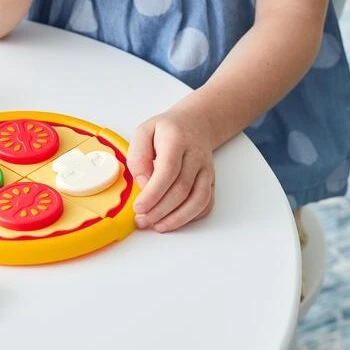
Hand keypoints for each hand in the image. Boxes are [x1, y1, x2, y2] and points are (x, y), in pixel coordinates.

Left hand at [127, 105, 215, 232]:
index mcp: (177, 140)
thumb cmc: (166, 130)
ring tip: (156, 225)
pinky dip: (191, 217)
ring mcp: (206, 170)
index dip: (153, 193)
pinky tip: (174, 220)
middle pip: (181, 189)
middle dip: (160, 210)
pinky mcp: (211, 181)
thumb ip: (138, 156)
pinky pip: (206, 204)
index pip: (168, 170)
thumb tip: (143, 184)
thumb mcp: (144, 132)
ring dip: (177, 218)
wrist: (195, 124)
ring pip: (198, 200)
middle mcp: (196, 155)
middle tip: (142, 220)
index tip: (139, 208)